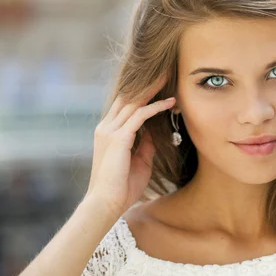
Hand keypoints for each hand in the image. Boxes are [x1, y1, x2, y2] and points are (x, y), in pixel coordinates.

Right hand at [85, 76, 175, 214]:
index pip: (124, 105)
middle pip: (128, 97)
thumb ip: (144, 145)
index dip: (141, 93)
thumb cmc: (122, 187)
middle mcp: (106, 127)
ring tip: (169, 78)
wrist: (106, 203)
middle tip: (165, 72)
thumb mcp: (139, 161)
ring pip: (134, 102)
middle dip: (147, 84)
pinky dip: (155, 107)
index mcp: (107, 132)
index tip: (159, 84)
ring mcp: (110, 131)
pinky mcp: (119, 137)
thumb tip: (154, 132)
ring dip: (153, 89)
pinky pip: (140, 115)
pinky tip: (169, 102)